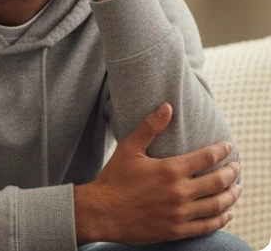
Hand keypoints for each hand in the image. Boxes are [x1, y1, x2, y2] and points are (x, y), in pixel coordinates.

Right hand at [74, 103, 240, 244]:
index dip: (221, 151)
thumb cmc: (113, 179)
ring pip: (217, 204)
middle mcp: (179, 192)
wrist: (101, 212)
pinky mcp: (177, 230)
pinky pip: (207, 226)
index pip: (207, 158)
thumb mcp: (128, 148)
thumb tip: (167, 106)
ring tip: (237, 190)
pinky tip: (227, 214)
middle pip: (218, 182)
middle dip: (231, 173)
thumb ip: (150, 127)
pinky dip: (221, 219)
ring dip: (231, 196)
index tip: (228, 147)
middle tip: (236, 168)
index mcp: (170, 170)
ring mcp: (180, 213)